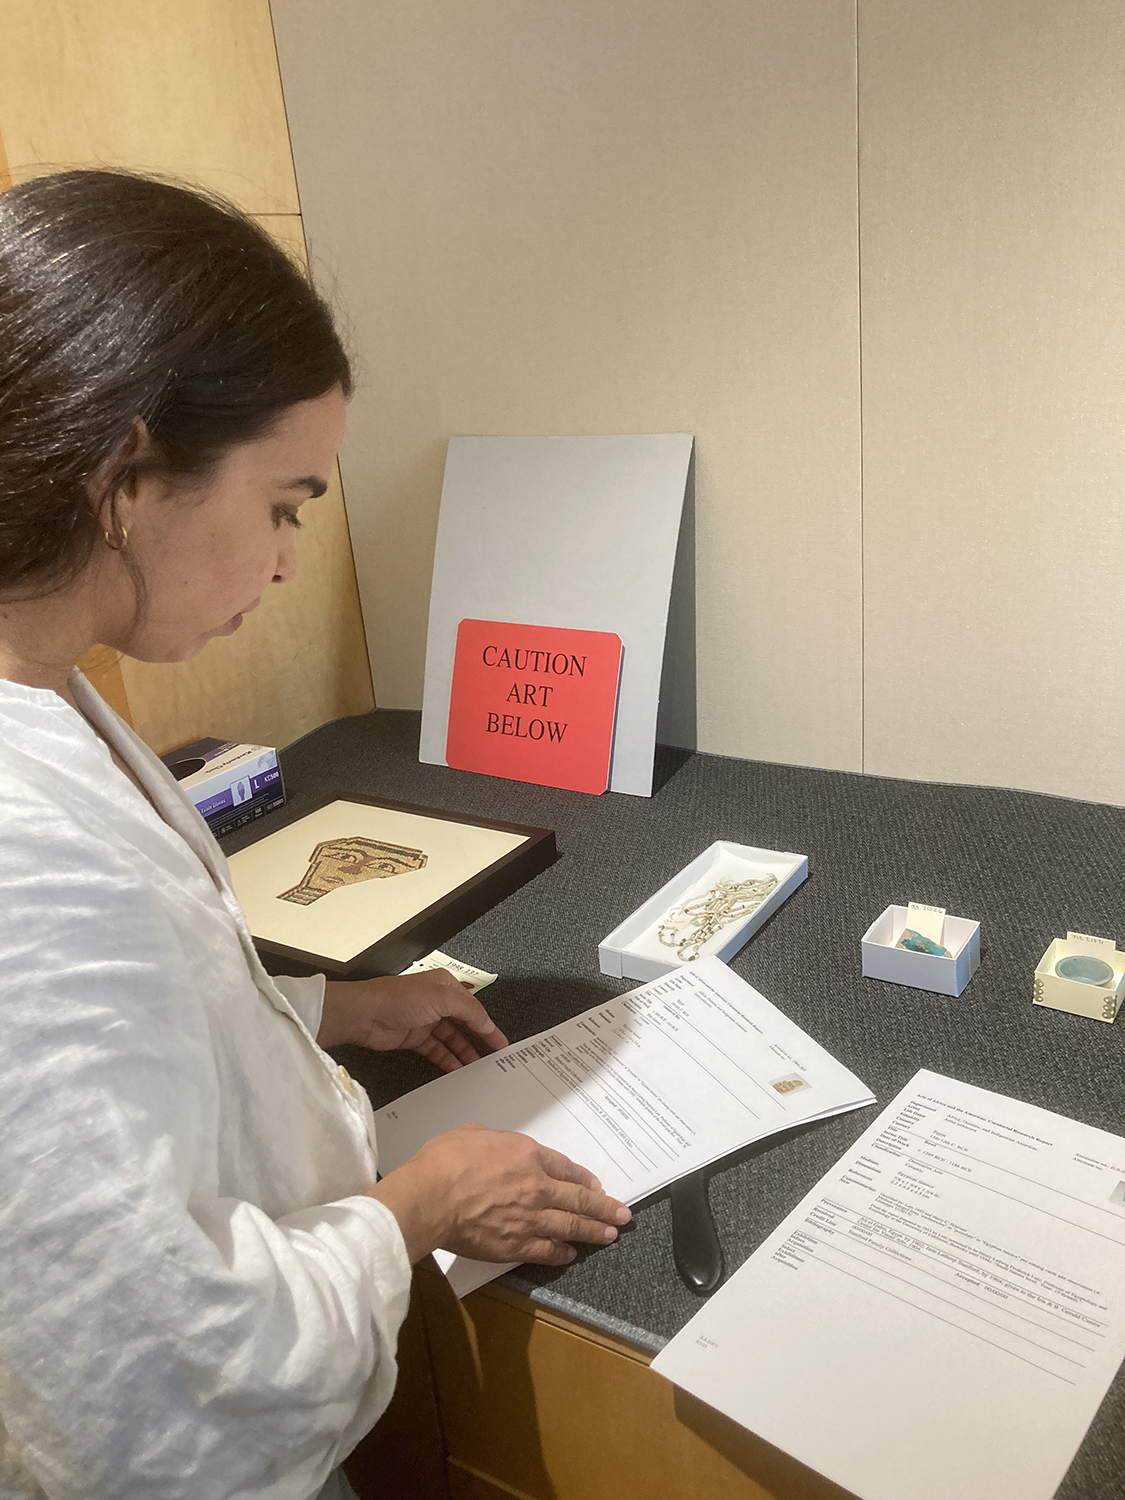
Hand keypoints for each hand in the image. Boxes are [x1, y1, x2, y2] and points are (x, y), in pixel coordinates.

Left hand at [318, 970, 508, 1071]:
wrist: (365, 1015)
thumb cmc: (398, 998)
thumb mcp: (442, 998)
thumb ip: (469, 1010)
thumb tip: (487, 1023)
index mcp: (445, 985)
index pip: (473, 1007)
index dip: (487, 1025)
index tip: (500, 1043)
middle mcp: (436, 1001)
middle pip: (463, 1024)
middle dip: (478, 1040)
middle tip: (493, 1058)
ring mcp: (425, 1020)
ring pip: (451, 1039)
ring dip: (463, 1053)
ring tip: (477, 1068)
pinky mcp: (414, 1038)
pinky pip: (436, 1050)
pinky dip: (447, 1059)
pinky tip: (456, 1069)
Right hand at [369, 1123, 631, 1265]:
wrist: (429, 1198)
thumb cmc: (445, 1161)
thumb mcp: (474, 1134)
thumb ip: (494, 1141)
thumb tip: (496, 1147)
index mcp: (528, 1155)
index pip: (565, 1167)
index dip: (584, 1179)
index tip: (597, 1187)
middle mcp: (537, 1186)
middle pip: (578, 1199)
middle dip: (603, 1208)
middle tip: (623, 1215)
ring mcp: (529, 1218)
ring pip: (570, 1226)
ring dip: (593, 1231)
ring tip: (610, 1235)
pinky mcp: (515, 1245)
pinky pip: (547, 1250)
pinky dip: (562, 1252)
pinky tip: (571, 1253)